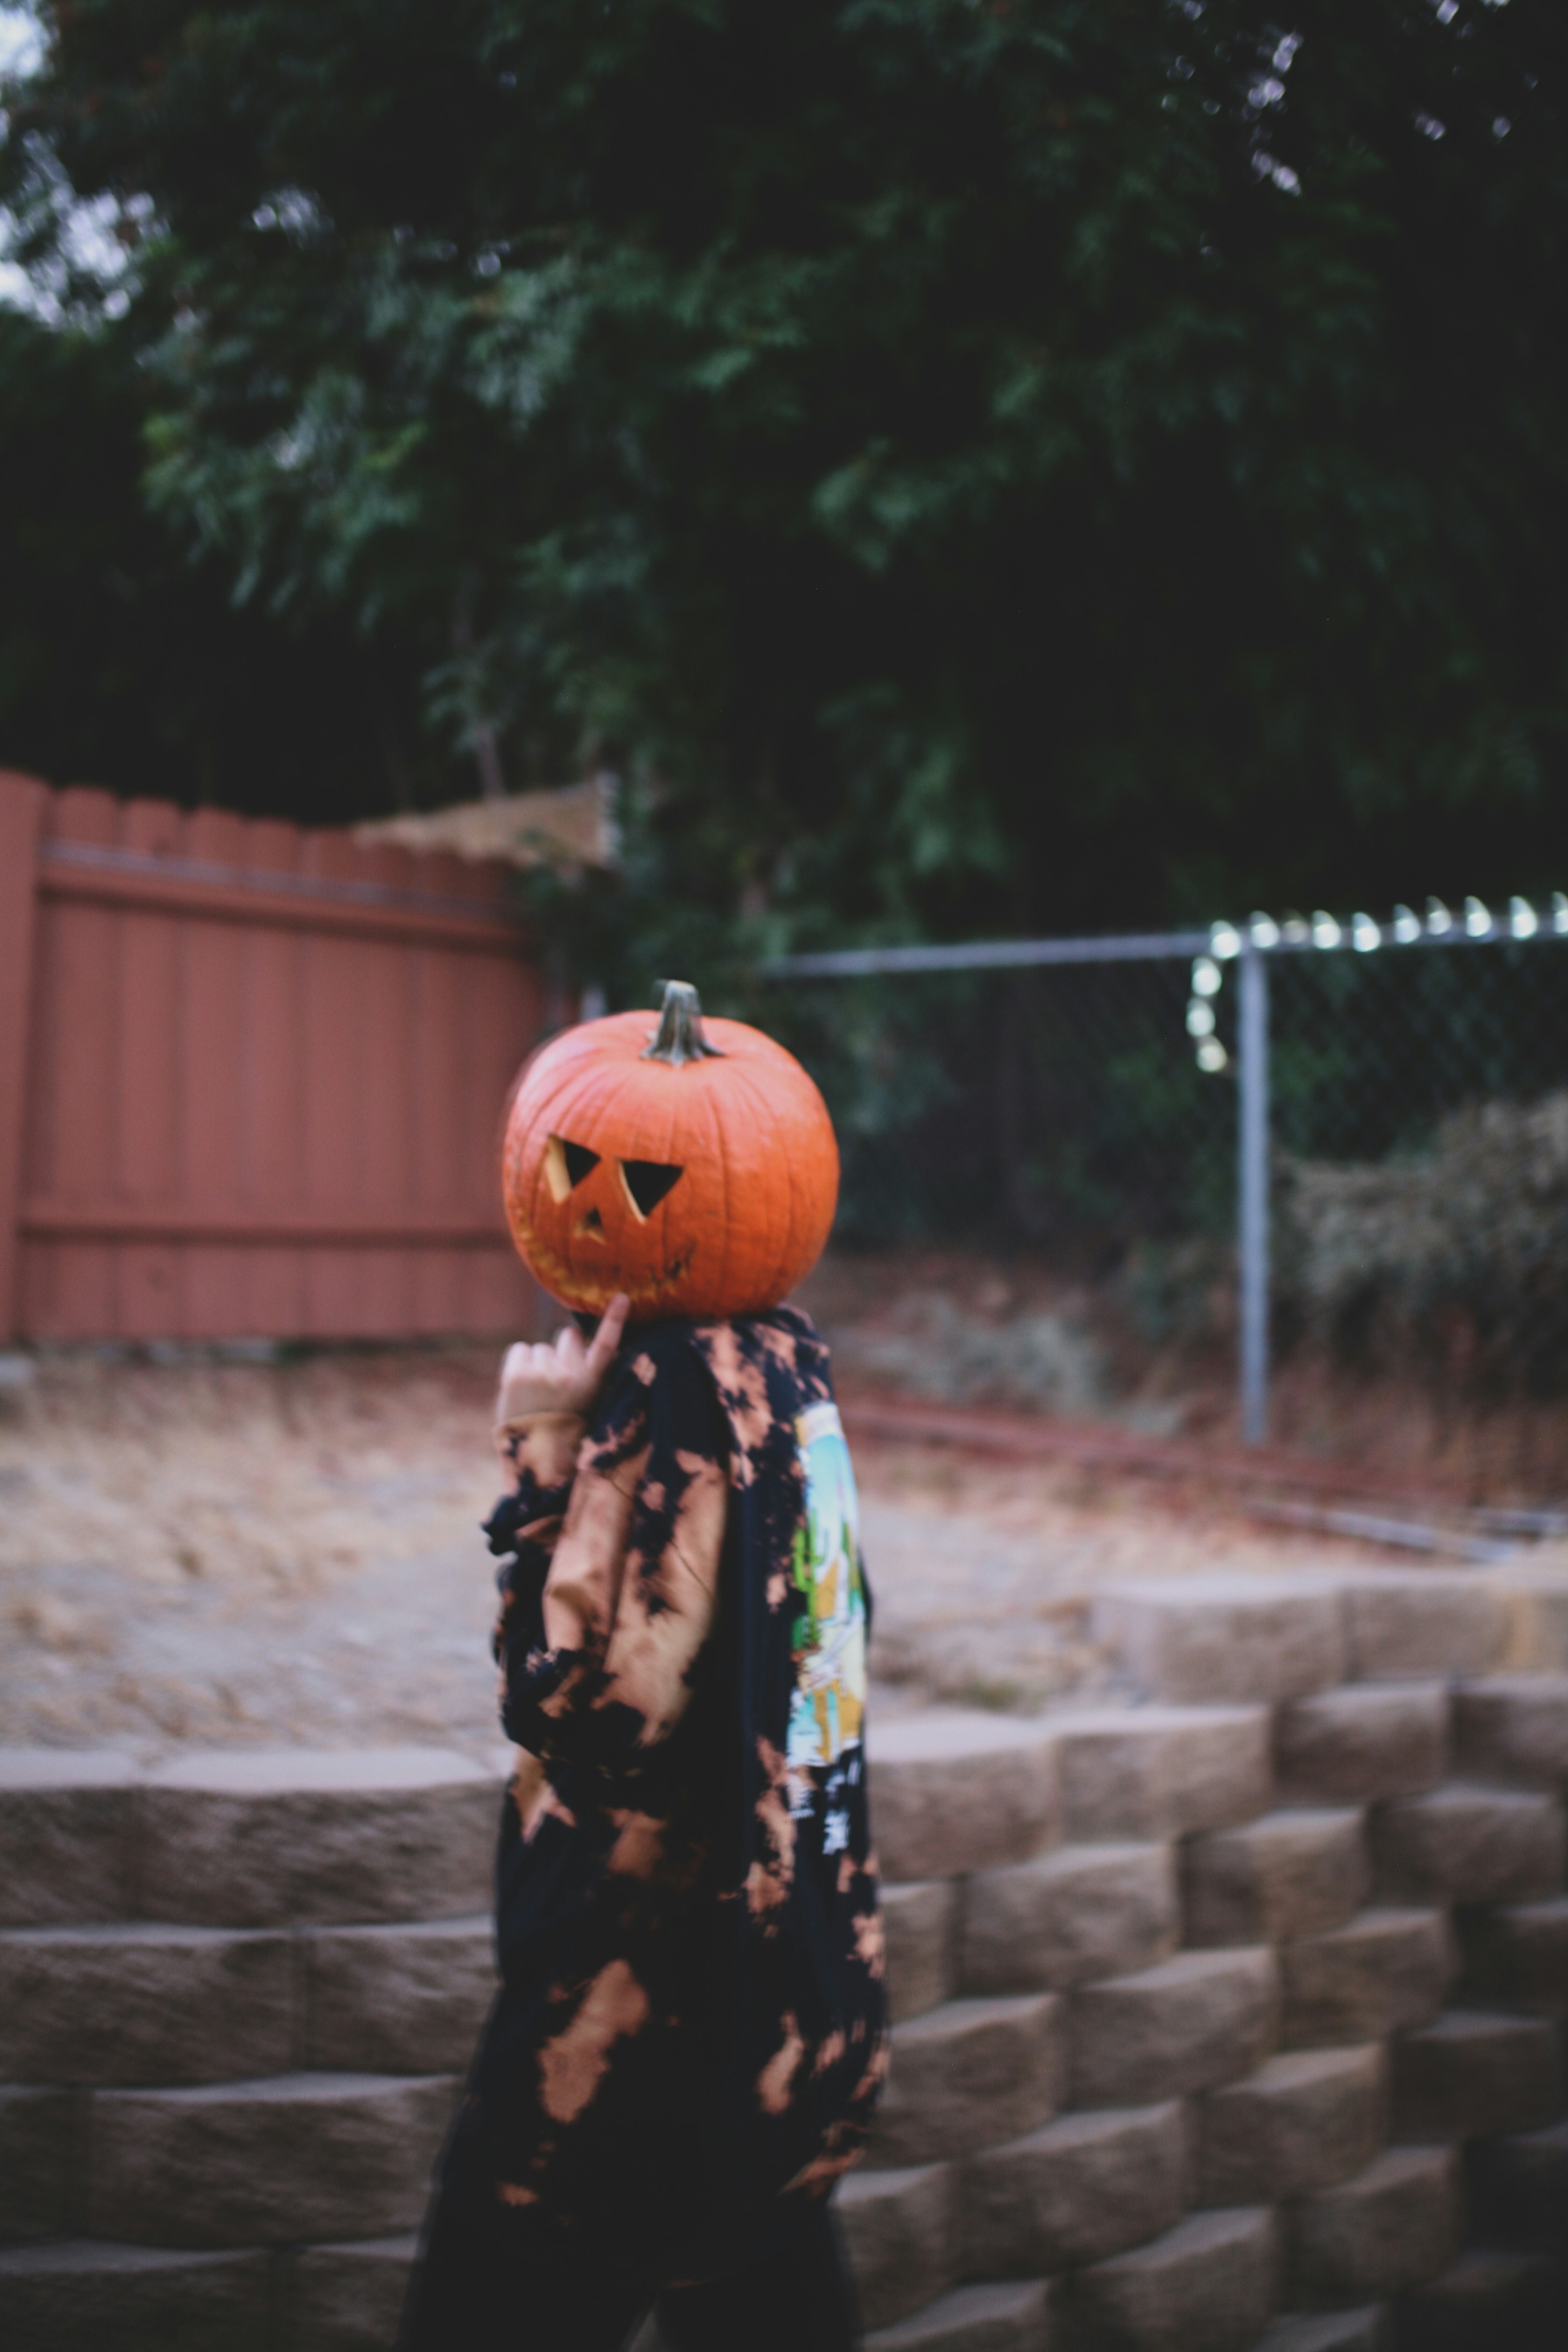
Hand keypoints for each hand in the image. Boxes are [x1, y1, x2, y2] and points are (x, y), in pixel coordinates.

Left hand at [495, 1294, 630, 1423]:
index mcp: (594, 1384)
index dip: (614, 1319)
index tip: (622, 1296)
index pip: (607, 1345)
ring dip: (541, 1363)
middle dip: (564, 1350)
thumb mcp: (589, 1403)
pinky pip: (521, 1349)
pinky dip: (520, 1363)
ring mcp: (542, 1374)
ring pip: (543, 1347)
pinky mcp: (517, 1375)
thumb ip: (588, 1373)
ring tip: (539, 1392)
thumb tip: (578, 1338)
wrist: (535, 1459)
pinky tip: (523, 1386)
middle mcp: (570, 1375)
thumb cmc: (564, 1429)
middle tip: (559, 1379)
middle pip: (569, 1336)